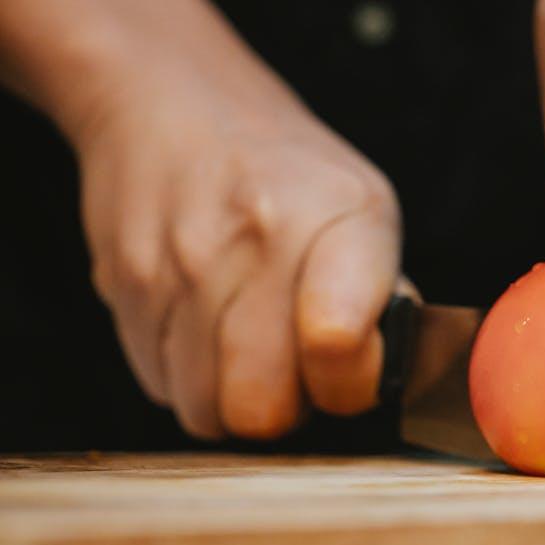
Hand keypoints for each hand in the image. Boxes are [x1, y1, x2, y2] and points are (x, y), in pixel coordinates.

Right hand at [70, 11, 401, 438]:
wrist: (173, 101)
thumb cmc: (288, 173)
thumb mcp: (366, 209)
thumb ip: (385, 299)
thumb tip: (388, 379)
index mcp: (338, 218)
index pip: (337, 345)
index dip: (350, 384)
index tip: (350, 365)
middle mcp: (256, 240)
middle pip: (264, 408)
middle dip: (289, 409)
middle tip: (297, 369)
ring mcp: (180, 267)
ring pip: (206, 412)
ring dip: (234, 399)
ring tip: (251, 347)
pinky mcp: (125, 287)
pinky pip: (161, 386)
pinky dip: (189, 377)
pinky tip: (207, 327)